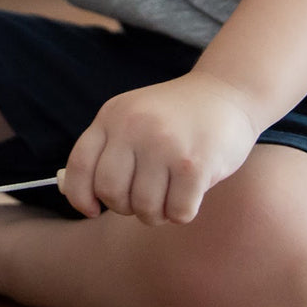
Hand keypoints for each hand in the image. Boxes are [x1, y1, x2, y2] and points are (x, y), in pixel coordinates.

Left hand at [61, 72, 262, 225]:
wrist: (227, 93)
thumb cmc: (176, 117)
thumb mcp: (133, 117)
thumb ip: (108, 150)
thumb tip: (81, 200)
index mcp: (112, 116)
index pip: (79, 167)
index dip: (81, 197)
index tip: (92, 209)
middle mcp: (133, 127)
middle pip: (110, 193)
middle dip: (125, 207)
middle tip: (143, 198)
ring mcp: (164, 145)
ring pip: (144, 208)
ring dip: (157, 213)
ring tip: (168, 196)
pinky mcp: (194, 164)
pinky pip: (177, 212)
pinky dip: (182, 212)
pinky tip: (190, 194)